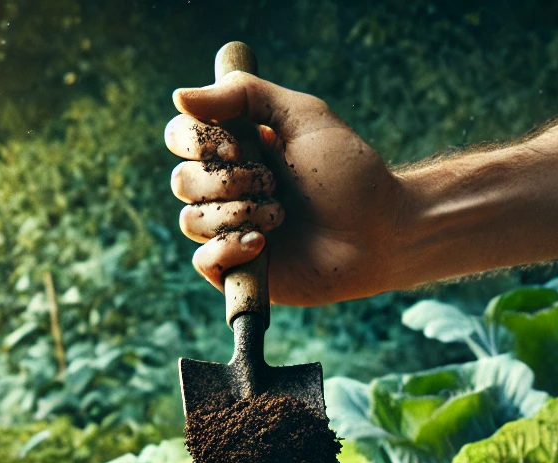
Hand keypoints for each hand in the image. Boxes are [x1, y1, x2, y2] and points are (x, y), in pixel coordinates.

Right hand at [164, 72, 404, 304]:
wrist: (379, 232)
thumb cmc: (349, 174)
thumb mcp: (301, 116)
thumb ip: (244, 95)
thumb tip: (178, 96)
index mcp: (237, 149)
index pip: (181, 138)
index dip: (198, 141)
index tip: (240, 146)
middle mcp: (229, 190)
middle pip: (182, 180)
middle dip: (227, 181)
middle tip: (273, 183)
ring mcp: (232, 232)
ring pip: (191, 220)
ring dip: (236, 213)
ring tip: (280, 215)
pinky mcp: (241, 271)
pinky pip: (204, 261)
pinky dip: (226, 249)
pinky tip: (261, 244)